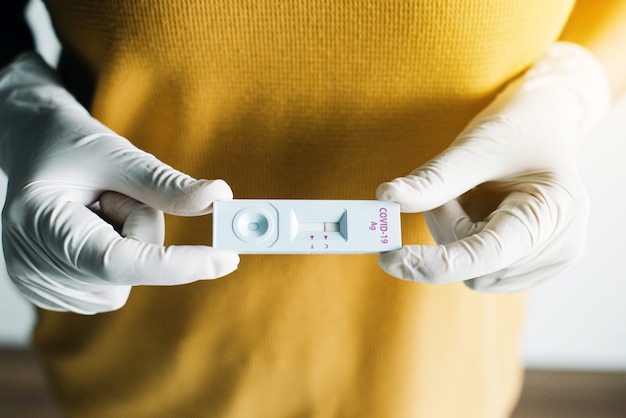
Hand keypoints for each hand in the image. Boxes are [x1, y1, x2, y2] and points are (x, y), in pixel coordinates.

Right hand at [0, 53, 238, 313]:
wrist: (34, 150)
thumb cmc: (69, 144)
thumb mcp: (116, 154)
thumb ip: (164, 184)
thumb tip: (220, 198)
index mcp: (40, 224)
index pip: (118, 262)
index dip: (175, 265)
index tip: (226, 259)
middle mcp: (34, 266)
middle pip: (130, 272)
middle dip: (142, 231)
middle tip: (114, 193)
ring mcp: (42, 285)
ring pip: (127, 282)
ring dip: (131, 243)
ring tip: (97, 208)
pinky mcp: (58, 292)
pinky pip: (115, 286)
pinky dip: (120, 256)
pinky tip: (93, 228)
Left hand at [377, 42, 610, 291]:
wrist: (544, 125)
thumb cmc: (514, 129)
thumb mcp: (475, 146)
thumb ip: (434, 180)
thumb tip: (386, 198)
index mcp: (553, 210)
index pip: (486, 254)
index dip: (434, 262)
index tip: (390, 258)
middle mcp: (560, 245)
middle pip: (474, 266)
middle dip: (448, 228)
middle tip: (450, 191)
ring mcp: (551, 261)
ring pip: (473, 274)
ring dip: (457, 238)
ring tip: (475, 197)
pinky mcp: (535, 267)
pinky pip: (480, 273)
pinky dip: (468, 246)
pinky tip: (485, 215)